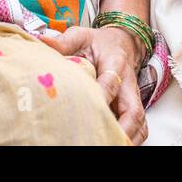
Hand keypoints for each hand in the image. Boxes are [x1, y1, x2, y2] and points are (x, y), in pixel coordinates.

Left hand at [45, 25, 147, 144]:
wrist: (121, 43)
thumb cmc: (98, 43)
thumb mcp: (81, 36)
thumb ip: (64, 42)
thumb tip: (41, 42)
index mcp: (115, 63)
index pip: (110, 84)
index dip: (102, 97)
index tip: (89, 109)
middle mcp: (128, 83)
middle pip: (133, 110)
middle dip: (123, 128)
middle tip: (106, 139)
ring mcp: (133, 97)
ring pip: (139, 121)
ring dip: (128, 137)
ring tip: (111, 145)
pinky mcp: (134, 106)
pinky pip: (140, 126)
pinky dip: (132, 138)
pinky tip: (117, 143)